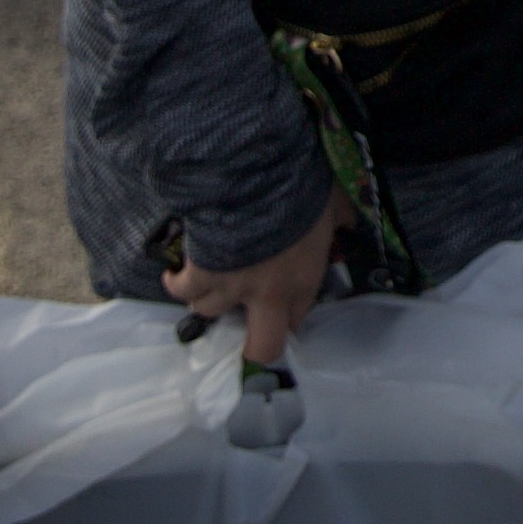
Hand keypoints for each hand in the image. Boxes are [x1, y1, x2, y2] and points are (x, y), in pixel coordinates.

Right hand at [164, 191, 347, 365]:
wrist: (257, 177)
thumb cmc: (300, 188)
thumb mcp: (333, 201)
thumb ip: (340, 217)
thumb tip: (347, 221)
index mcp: (304, 279)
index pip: (297, 320)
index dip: (286, 315)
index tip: (278, 305)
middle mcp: (269, 293)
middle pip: (262, 347)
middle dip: (253, 345)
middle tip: (244, 325)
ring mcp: (232, 287)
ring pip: (211, 312)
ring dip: (208, 298)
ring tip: (205, 282)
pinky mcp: (201, 274)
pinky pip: (183, 290)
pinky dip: (176, 283)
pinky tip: (175, 275)